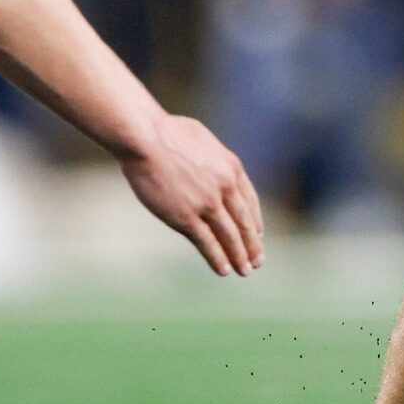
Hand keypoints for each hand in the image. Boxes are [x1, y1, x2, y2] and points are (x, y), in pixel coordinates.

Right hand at [116, 113, 264, 277]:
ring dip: (239, 257)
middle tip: (258, 261)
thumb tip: (212, 166)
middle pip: (244, 223)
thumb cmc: (167, 133)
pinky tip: (223, 270)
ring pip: (229, 237)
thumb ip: (213, 159)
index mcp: (231, 167)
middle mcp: (225, 188)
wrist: (145, 138)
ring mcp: (206, 204)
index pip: (250, 201)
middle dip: (252, 245)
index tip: (258, 235)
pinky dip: (217, 258)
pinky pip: (207, 243)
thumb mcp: (203, 140)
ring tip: (244, 271)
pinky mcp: (186, 217)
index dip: (255, 221)